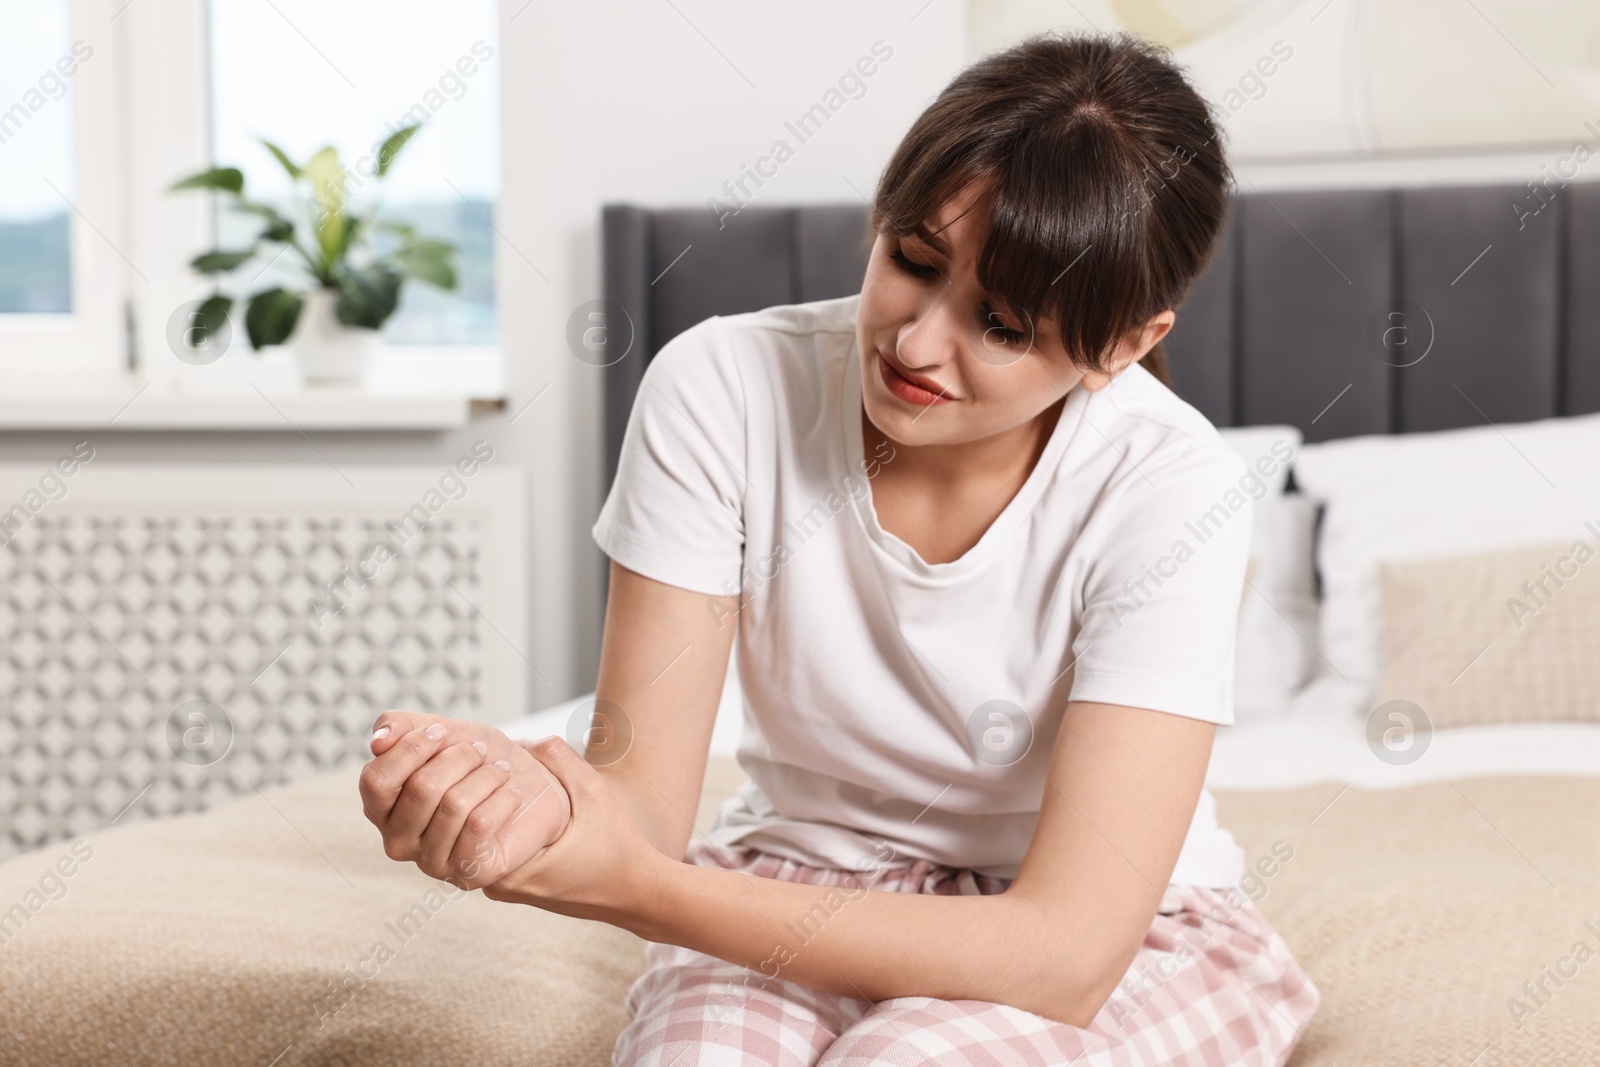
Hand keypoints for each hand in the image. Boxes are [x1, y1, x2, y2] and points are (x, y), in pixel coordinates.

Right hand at [359, 711, 570, 890]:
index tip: (441, 732)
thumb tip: (377, 741)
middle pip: (421, 788)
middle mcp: (398, 841)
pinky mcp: (467, 873)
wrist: (532, 794)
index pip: (376, 780)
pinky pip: (480, 825)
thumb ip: (401, 727)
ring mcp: (431, 862)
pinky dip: (502, 799)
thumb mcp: (443, 733)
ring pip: (454, 804)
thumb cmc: (479, 764)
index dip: (411, 748)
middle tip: (481, 752)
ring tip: (501, 770)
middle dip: (460, 758)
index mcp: (382, 809)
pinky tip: (511, 795)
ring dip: (487, 776)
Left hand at [475, 731, 664, 927]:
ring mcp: (499, 887)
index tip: (484, 757)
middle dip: (463, 789)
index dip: (468, 782)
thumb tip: (518, 741)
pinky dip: (484, 822)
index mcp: (511, 867)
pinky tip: (499, 795)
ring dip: (471, 805)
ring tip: (487, 773)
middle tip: (477, 758)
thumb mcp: (592, 791)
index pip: (464, 823)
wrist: (633, 891)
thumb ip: (558, 758)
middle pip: (456, 832)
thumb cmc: (616, 846)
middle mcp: (496, 883)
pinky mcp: (508, 885)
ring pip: (463, 841)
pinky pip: (481, 848)